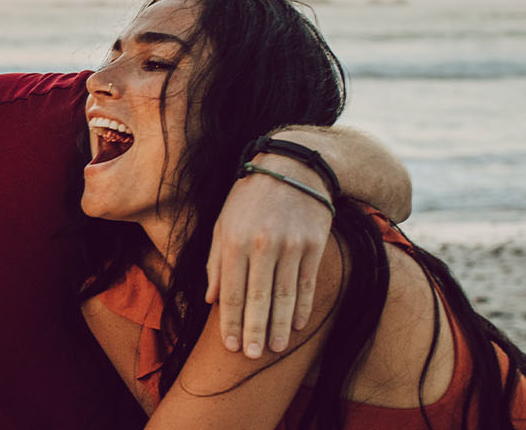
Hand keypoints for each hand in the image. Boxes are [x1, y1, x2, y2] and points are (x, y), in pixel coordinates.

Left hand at [207, 155, 331, 355]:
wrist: (292, 168)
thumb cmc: (249, 199)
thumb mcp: (222, 224)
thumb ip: (215, 262)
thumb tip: (211, 300)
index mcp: (234, 240)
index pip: (231, 292)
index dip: (229, 322)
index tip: (229, 346)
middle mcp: (261, 244)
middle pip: (257, 298)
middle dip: (253, 331)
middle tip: (251, 357)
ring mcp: (290, 245)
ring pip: (284, 295)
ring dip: (279, 326)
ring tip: (275, 349)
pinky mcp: (313, 244)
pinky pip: (307, 283)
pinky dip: (302, 307)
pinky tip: (297, 325)